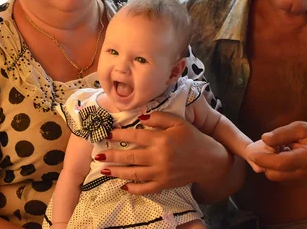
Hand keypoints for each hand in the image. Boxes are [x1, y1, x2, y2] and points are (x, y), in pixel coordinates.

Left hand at [97, 111, 222, 194]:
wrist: (208, 160)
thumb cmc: (192, 137)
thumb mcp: (178, 122)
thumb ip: (159, 118)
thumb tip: (140, 117)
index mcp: (161, 139)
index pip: (135, 136)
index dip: (119, 135)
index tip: (107, 134)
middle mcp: (159, 157)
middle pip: (130, 157)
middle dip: (112, 155)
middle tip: (98, 154)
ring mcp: (161, 172)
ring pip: (134, 173)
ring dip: (117, 172)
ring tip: (104, 169)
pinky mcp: (164, 184)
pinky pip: (145, 188)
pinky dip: (133, 188)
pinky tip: (123, 186)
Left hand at [250, 121, 306, 181]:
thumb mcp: (301, 127)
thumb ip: (282, 133)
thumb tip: (264, 139)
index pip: (281, 163)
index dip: (264, 159)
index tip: (251, 153)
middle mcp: (305, 174)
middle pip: (275, 173)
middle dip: (264, 161)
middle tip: (267, 145)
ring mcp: (301, 181)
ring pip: (274, 176)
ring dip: (269, 164)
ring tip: (279, 149)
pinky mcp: (297, 184)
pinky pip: (278, 177)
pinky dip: (275, 167)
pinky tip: (282, 156)